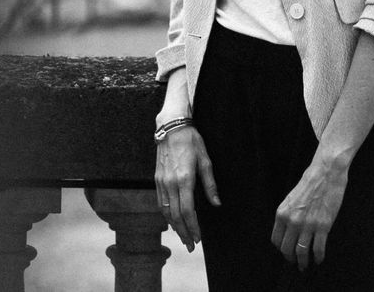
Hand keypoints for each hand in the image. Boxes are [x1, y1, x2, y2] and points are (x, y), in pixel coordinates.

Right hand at [153, 126, 219, 250]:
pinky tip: (172, 220)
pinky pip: (160, 202)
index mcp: (184, 179)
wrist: (171, 127)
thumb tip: (216, 203)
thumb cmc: (191, 142)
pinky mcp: (156, 179)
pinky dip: (166, 215)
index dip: (193, 227)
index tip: (198, 238)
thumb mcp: (205, 160)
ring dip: (174, 226)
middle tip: (191, 245)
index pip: (187, 211)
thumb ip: (210, 184)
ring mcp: (161, 182)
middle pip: (175, 215)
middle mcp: (170, 183)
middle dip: (183, 232)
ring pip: (165, 211)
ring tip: (183, 237)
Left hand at [270, 155, 348, 269]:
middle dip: (291, 258)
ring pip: (301, 252)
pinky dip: (319, 257)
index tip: (286, 252)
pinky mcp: (323, 226)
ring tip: (305, 266)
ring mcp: (308, 225)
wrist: (325, 174)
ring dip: (303, 262)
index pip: (276, 240)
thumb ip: (287, 216)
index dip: (281, 249)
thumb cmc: (309, 184)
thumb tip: (288, 232)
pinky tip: (319, 259)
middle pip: (287, 249)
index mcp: (281, 214)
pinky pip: (318, 249)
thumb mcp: (290, 199)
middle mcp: (292, 221)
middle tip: (296, 262)